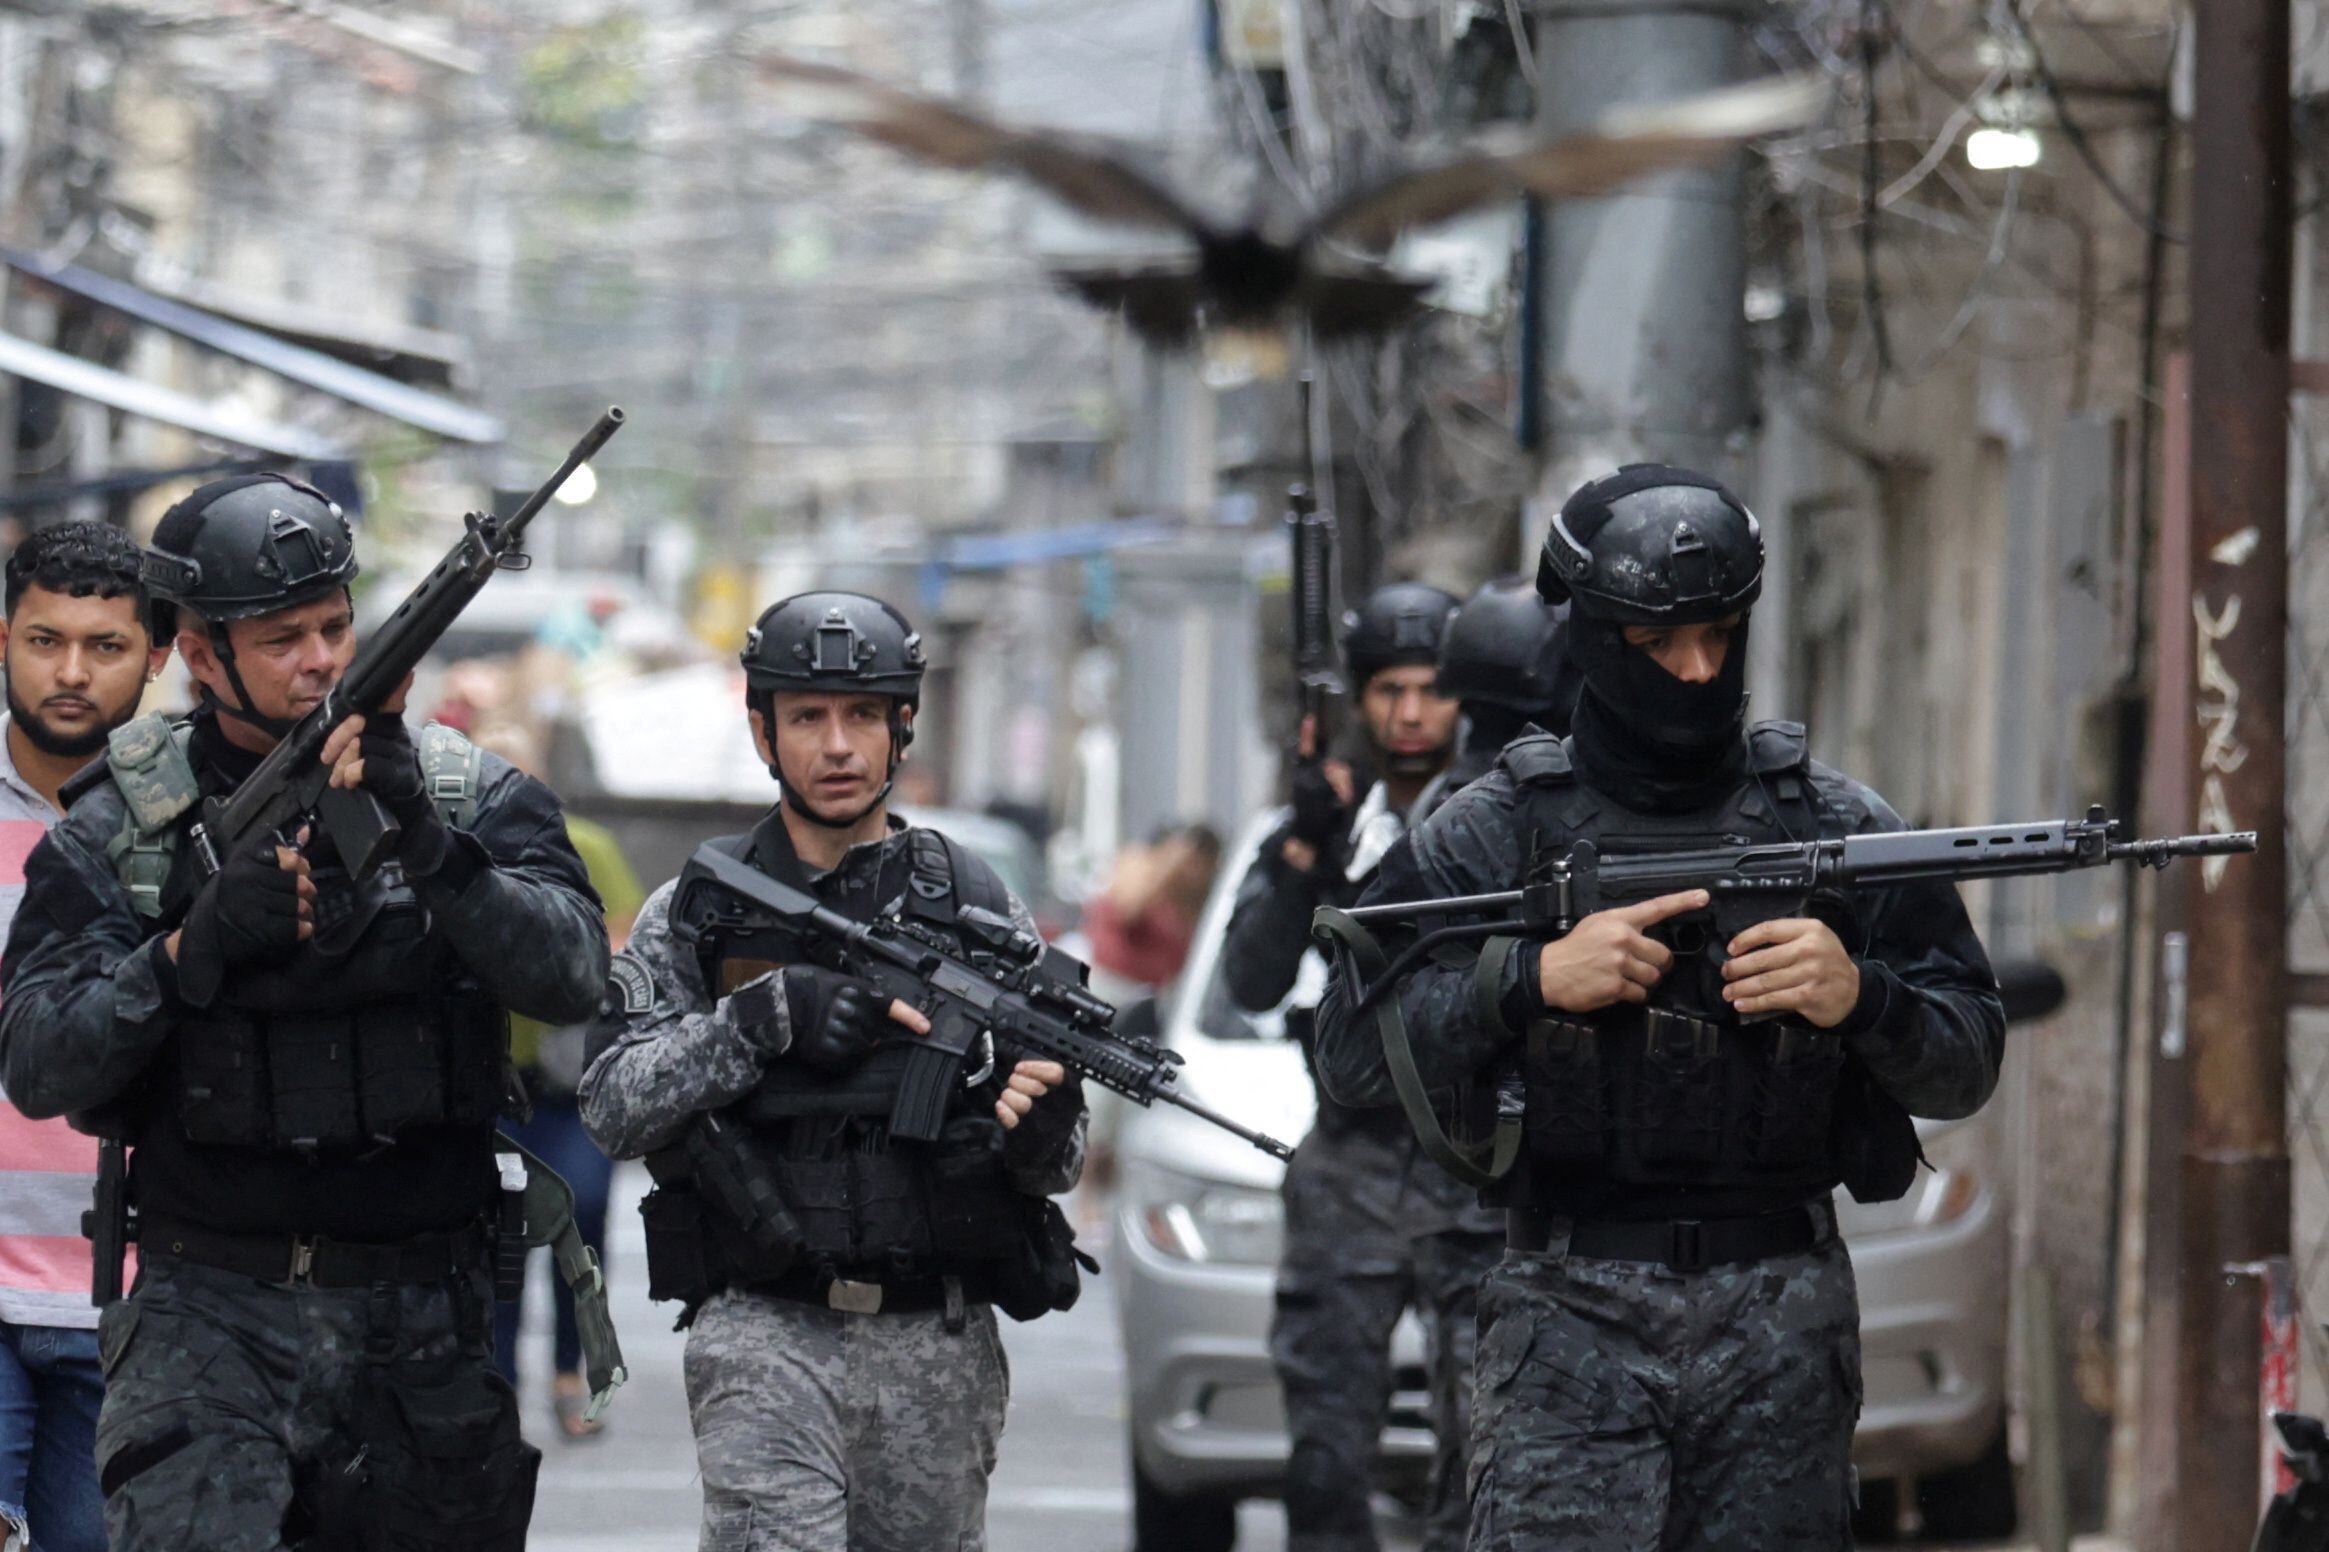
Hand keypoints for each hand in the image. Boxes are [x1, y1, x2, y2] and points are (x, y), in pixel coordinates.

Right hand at [170, 834, 314, 986]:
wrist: (202, 939)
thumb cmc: (227, 901)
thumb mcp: (244, 871)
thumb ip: (276, 855)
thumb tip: (307, 830)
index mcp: (243, 863)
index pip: (289, 858)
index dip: (298, 867)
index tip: (297, 873)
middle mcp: (245, 880)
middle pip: (297, 884)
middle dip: (305, 892)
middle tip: (301, 898)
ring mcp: (251, 905)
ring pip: (298, 905)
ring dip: (303, 912)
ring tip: (295, 914)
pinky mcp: (257, 930)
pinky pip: (294, 927)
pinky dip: (302, 929)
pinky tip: (299, 929)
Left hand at [320, 710, 426, 819]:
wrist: (406, 803)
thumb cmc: (383, 775)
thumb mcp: (370, 751)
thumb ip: (355, 739)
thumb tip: (330, 738)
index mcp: (390, 724)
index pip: (365, 711)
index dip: (344, 724)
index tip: (331, 743)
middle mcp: (398, 733)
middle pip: (359, 723)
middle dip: (336, 742)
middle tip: (326, 759)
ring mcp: (399, 752)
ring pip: (359, 744)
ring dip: (341, 764)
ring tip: (337, 779)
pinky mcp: (398, 771)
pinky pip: (366, 766)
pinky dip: (351, 774)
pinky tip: (350, 783)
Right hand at [782, 966, 930, 1072]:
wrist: (788, 1002)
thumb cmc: (819, 990)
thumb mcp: (847, 984)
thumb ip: (870, 998)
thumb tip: (891, 1019)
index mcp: (858, 992)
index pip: (892, 1006)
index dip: (911, 1018)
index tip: (925, 1028)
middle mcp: (850, 1012)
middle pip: (879, 1034)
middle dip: (872, 1033)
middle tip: (852, 1024)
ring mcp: (839, 1032)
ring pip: (865, 1048)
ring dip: (858, 1045)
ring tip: (838, 1031)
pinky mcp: (828, 1049)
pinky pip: (848, 1059)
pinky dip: (845, 1055)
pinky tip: (832, 1042)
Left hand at [995, 1059, 1066, 1130]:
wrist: (1052, 1143)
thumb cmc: (1052, 1109)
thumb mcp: (1058, 1089)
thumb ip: (1045, 1075)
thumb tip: (1021, 1068)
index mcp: (1071, 1094)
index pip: (1056, 1074)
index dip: (1034, 1068)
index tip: (1019, 1067)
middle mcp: (1061, 1110)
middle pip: (1035, 1088)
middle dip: (1018, 1081)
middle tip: (1013, 1081)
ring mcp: (1044, 1125)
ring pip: (1023, 1104)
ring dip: (1009, 1095)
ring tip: (1008, 1095)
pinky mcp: (1027, 1136)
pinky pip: (1013, 1122)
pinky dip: (1004, 1111)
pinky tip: (1001, 1106)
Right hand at [1534, 890, 1707, 1013]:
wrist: (1549, 971)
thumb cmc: (1575, 947)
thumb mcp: (1596, 925)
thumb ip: (1623, 926)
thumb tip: (1647, 934)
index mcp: (1618, 920)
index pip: (1656, 908)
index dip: (1682, 901)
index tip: (1703, 896)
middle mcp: (1622, 939)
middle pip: (1663, 955)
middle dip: (1658, 965)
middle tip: (1645, 967)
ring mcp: (1620, 964)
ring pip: (1654, 977)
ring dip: (1645, 982)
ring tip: (1627, 978)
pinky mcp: (1616, 986)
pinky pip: (1641, 995)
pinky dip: (1633, 995)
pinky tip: (1617, 989)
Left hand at [1723, 918, 1860, 1026]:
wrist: (1854, 991)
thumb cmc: (1826, 962)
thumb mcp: (1814, 939)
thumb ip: (1786, 938)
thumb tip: (1744, 947)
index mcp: (1810, 929)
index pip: (1769, 929)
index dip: (1745, 939)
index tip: (1731, 949)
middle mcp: (1810, 949)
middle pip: (1763, 958)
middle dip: (1738, 967)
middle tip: (1725, 973)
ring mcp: (1811, 973)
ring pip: (1766, 981)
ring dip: (1741, 988)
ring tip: (1728, 992)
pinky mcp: (1808, 996)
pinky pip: (1774, 999)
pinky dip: (1754, 1003)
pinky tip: (1742, 1004)